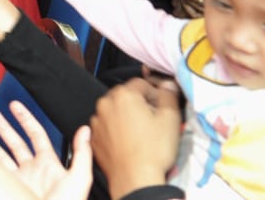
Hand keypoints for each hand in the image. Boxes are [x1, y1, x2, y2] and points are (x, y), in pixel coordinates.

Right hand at [0, 104, 91, 199]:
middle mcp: (32, 171)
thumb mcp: (78, 179)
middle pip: (15, 143)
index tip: (14, 106)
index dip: (25, 119)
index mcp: (48, 165)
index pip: (35, 135)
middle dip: (3, 127)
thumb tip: (86, 129)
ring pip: (0, 156)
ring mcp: (18, 181)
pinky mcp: (6, 188)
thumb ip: (82, 153)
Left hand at [92, 77, 181, 198]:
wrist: (135, 179)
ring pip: (115, 112)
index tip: (161, 107)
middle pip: (126, 96)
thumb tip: (168, 84)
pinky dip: (116, 131)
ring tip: (140, 134)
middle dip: (139, 105)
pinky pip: (106, 127)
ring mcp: (96, 121)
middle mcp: (105, 103)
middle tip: (152, 122)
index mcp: (123, 94)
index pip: (141, 84)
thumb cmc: (153, 150)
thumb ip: (169, 96)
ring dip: (126, 117)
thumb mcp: (170, 119)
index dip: (155, 94)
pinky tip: (128, 143)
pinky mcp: (94, 137)